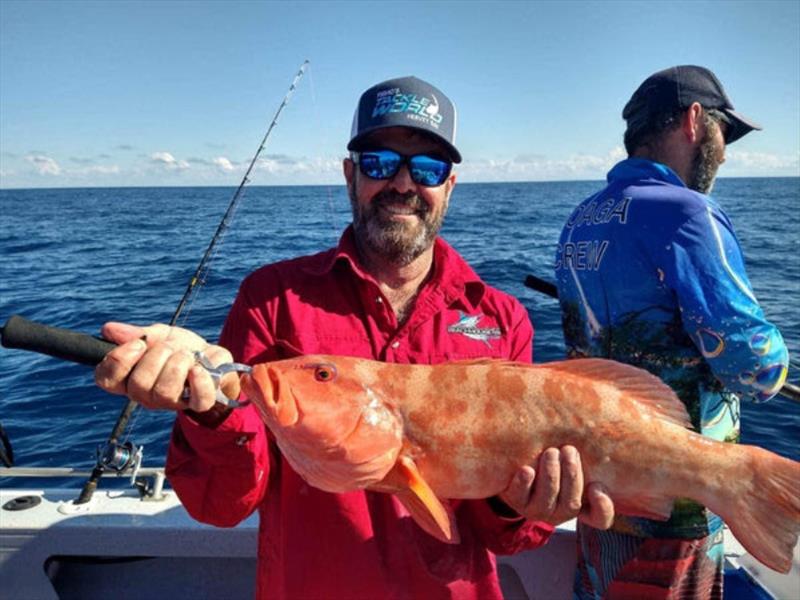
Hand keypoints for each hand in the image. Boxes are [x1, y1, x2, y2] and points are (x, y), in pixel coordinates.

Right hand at [94, 322, 237, 412]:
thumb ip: (136, 333)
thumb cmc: (179, 349)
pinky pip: (198, 399)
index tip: (138, 343)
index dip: (118, 360)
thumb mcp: (159, 334)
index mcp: (130, 379)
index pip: (106, 379)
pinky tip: (198, 368)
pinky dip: (199, 381)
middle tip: (168, 347)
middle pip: (138, 384)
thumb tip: (108, 330)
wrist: (212, 357)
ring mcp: (173, 402)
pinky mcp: (199, 402)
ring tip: (186, 355)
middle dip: (156, 355)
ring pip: (165, 391)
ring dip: (178, 362)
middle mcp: (147, 396)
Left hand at [499, 446, 614, 528]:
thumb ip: (591, 459)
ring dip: (550, 474)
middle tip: (569, 450)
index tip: (596, 486)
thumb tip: (618, 434)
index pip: (600, 518)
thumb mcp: (574, 463)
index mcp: (580, 505)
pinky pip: (519, 496)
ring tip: (551, 452)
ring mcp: (536, 510)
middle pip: (571, 503)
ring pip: (546, 500)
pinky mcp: (515, 501)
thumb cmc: (555, 463)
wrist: (518, 467)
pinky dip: (523, 483)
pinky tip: (526, 469)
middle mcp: (558, 513)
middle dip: (571, 475)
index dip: (602, 507)